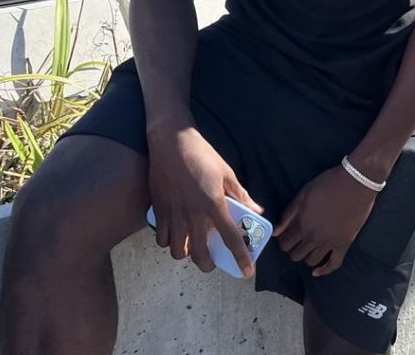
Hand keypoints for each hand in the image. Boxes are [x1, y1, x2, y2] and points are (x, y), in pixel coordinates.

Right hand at [147, 124, 263, 278]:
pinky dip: (169, 241)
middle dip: (209, 264)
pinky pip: (161, 239)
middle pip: (200, 255)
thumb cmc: (202, 154)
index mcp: (213, 204)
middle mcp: (192, 215)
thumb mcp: (227, 172)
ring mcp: (173, 215)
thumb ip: (240, 195)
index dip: (241, 258)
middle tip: (215, 260)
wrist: (171, 142)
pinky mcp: (158, 211)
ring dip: (188, 253)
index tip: (247, 272)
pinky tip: (176, 233)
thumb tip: (256, 211)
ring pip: (178, 251)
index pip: (230, 239)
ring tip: (194, 244)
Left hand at [275, 165, 376, 276]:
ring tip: (308, 248)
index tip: (287, 235)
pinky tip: (317, 272)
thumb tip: (276, 232)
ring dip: (307, 256)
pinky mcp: (344, 244)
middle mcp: (314, 237)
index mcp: (302, 224)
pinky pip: (333, 264)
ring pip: (311, 261)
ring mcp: (329, 243)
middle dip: (294, 249)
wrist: (356, 182)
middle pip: (296, 255)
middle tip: (298, 240)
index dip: (284, 240)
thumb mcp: (304, 193)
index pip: (285, 243)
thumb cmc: (328, 184)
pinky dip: (324, 271)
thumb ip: (289, 213)